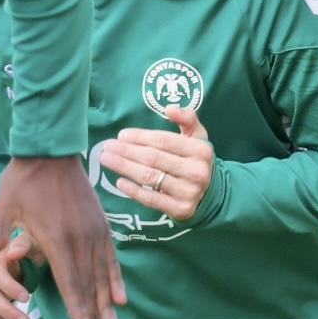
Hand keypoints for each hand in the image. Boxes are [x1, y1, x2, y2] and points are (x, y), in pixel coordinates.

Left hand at [0, 156, 123, 318]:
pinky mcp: (101, 226)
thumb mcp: (3, 204)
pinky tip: (121, 300)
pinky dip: (116, 281)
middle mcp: (80, 239)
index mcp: (56, 238)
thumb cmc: (22, 179)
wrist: (50, 150)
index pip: (69, 283)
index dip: (78, 311)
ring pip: (102, 277)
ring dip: (108, 307)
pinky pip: (111, 259)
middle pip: (89, 287)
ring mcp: (94, 232)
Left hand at [97, 104, 213, 221]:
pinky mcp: (180, 210)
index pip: (163, 141)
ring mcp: (189, 192)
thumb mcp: (198, 137)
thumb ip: (187, 118)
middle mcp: (196, 171)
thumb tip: (170, 109)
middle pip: (153, 158)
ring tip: (107, 159)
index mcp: (200, 150)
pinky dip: (133, 190)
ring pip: (149, 177)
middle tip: (107, 147)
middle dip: (126, 151)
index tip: (121, 135)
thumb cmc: (196, 161)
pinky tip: (119, 182)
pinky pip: (152, 199)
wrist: (210, 195)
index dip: (140, 137)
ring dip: (124, 167)